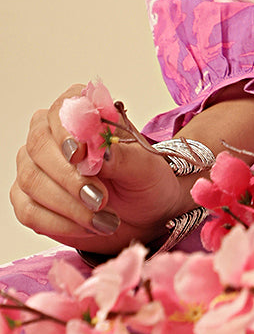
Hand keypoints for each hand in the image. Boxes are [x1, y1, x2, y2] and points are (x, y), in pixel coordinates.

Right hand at [10, 84, 188, 256]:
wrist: (143, 214)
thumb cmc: (144, 180)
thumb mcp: (145, 166)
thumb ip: (122, 155)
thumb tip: (101, 151)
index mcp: (84, 110)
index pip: (63, 107)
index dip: (67, 130)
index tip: (80, 153)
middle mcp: (53, 133)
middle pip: (39, 145)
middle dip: (68, 176)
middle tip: (99, 198)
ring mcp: (36, 166)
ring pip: (31, 178)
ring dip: (67, 203)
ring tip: (101, 217)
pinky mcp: (29, 199)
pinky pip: (28, 209)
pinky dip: (58, 222)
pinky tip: (85, 226)